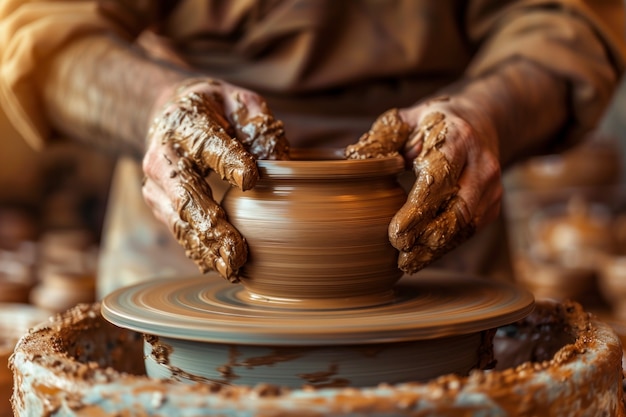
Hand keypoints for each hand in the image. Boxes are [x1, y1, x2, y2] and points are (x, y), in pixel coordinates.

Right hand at [142, 79, 289, 281]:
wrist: (170, 114)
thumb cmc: (215, 110)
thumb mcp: (238, 101)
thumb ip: (258, 123)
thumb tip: (279, 160)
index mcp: (185, 122)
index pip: (206, 142)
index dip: (226, 160)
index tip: (250, 179)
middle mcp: (162, 156)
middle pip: (184, 192)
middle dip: (210, 223)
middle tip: (237, 249)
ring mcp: (157, 185)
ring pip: (179, 221)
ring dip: (205, 247)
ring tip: (233, 268)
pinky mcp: (160, 206)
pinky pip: (179, 232)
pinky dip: (200, 252)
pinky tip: (222, 268)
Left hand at [345, 97, 501, 272]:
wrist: (479, 122)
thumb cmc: (430, 124)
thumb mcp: (405, 120)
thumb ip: (381, 139)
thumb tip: (354, 158)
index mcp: (457, 138)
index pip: (439, 180)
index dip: (418, 210)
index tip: (395, 234)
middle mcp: (481, 164)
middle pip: (457, 209)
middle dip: (428, 238)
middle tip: (399, 258)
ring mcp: (491, 186)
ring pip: (465, 226)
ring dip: (436, 250)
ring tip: (408, 264)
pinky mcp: (492, 204)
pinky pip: (468, 231)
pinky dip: (446, 247)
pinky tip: (423, 257)